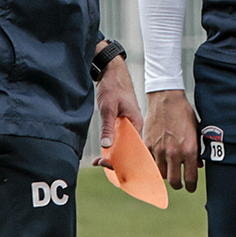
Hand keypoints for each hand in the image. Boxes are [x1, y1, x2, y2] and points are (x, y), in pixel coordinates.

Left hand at [94, 51, 142, 166]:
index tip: (109, 164)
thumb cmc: (113, 86)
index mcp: (137, 123)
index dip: (124, 159)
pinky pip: (118, 138)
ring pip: (122, 144)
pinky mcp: (121, 122)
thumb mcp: (108, 107)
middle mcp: (134, 126)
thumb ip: (108, 126)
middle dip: (116, 159)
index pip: (135, 148)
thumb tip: (107, 146)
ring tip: (98, 161)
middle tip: (99, 163)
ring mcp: (128, 125)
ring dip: (112, 153)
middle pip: (129, 149)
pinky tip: (103, 151)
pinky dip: (111, 145)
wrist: (111, 72)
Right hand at [145, 89, 199, 191]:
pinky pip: (151, 161)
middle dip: (178, 184)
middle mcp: (174, 153)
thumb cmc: (183, 112)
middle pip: (174, 181)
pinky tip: (159, 160)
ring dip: (166, 174)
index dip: (191, 186)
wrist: (166, 98)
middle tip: (180, 182)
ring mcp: (159, 149)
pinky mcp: (148, 144)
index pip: (190, 178)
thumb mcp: (196, 131)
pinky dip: (154, 163)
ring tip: (169, 171)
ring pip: (161, 174)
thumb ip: (197, 150)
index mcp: (189, 150)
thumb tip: (197, 165)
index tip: (191, 187)